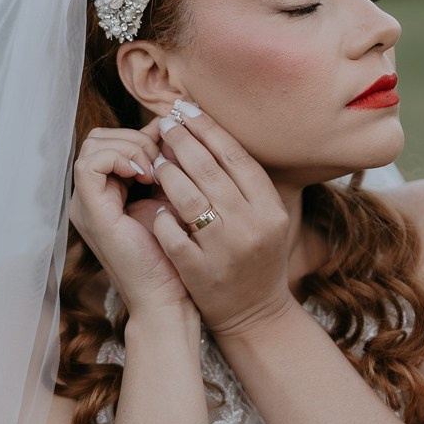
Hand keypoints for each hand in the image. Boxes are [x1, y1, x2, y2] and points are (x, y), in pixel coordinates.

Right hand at [70, 115, 193, 320]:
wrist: (168, 298)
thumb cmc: (176, 256)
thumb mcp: (170, 199)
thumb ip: (164, 168)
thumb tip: (170, 128)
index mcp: (108, 194)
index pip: (112, 141)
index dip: (142, 134)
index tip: (172, 150)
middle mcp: (92, 197)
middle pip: (100, 137)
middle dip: (136, 137)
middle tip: (164, 159)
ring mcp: (87, 204)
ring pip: (94, 144)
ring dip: (131, 146)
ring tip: (156, 169)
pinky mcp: (90, 211)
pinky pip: (91, 163)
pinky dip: (121, 158)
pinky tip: (147, 175)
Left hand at [151, 107, 292, 337]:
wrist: (255, 314)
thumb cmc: (256, 257)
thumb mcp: (264, 217)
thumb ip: (243, 181)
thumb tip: (206, 132)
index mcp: (270, 208)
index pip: (235, 156)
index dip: (207, 128)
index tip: (185, 109)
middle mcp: (252, 226)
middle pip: (209, 170)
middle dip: (181, 141)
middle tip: (163, 124)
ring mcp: (225, 250)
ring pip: (188, 199)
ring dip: (167, 173)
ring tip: (155, 160)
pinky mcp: (200, 271)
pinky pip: (172, 234)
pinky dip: (160, 216)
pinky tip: (153, 204)